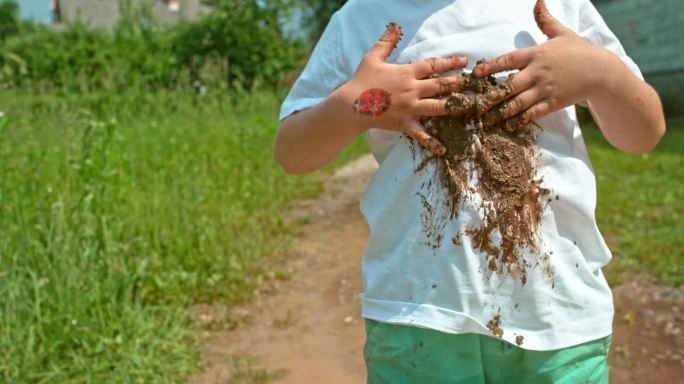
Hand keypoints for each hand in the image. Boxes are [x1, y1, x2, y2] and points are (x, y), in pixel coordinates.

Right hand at [336, 23, 467, 155]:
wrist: (351, 105)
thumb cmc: (361, 80)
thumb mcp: (373, 57)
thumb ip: (386, 42)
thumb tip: (395, 26)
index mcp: (407, 73)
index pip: (433, 65)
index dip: (450, 62)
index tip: (464, 61)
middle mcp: (412, 90)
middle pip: (441, 85)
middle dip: (460, 83)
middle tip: (475, 83)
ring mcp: (410, 108)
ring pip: (439, 107)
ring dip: (455, 106)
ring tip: (470, 106)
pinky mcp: (405, 124)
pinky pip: (421, 134)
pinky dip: (432, 142)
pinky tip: (444, 149)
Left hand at [472, 0, 611, 126]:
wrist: (602, 72)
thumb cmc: (579, 52)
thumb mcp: (562, 33)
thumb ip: (546, 20)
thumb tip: (539, 1)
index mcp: (536, 54)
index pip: (508, 60)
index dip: (490, 67)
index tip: (475, 74)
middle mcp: (538, 72)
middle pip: (509, 85)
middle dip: (490, 95)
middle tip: (474, 104)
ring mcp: (545, 89)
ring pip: (518, 103)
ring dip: (500, 112)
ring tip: (486, 120)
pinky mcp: (553, 103)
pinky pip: (532, 114)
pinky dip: (519, 120)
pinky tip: (507, 126)